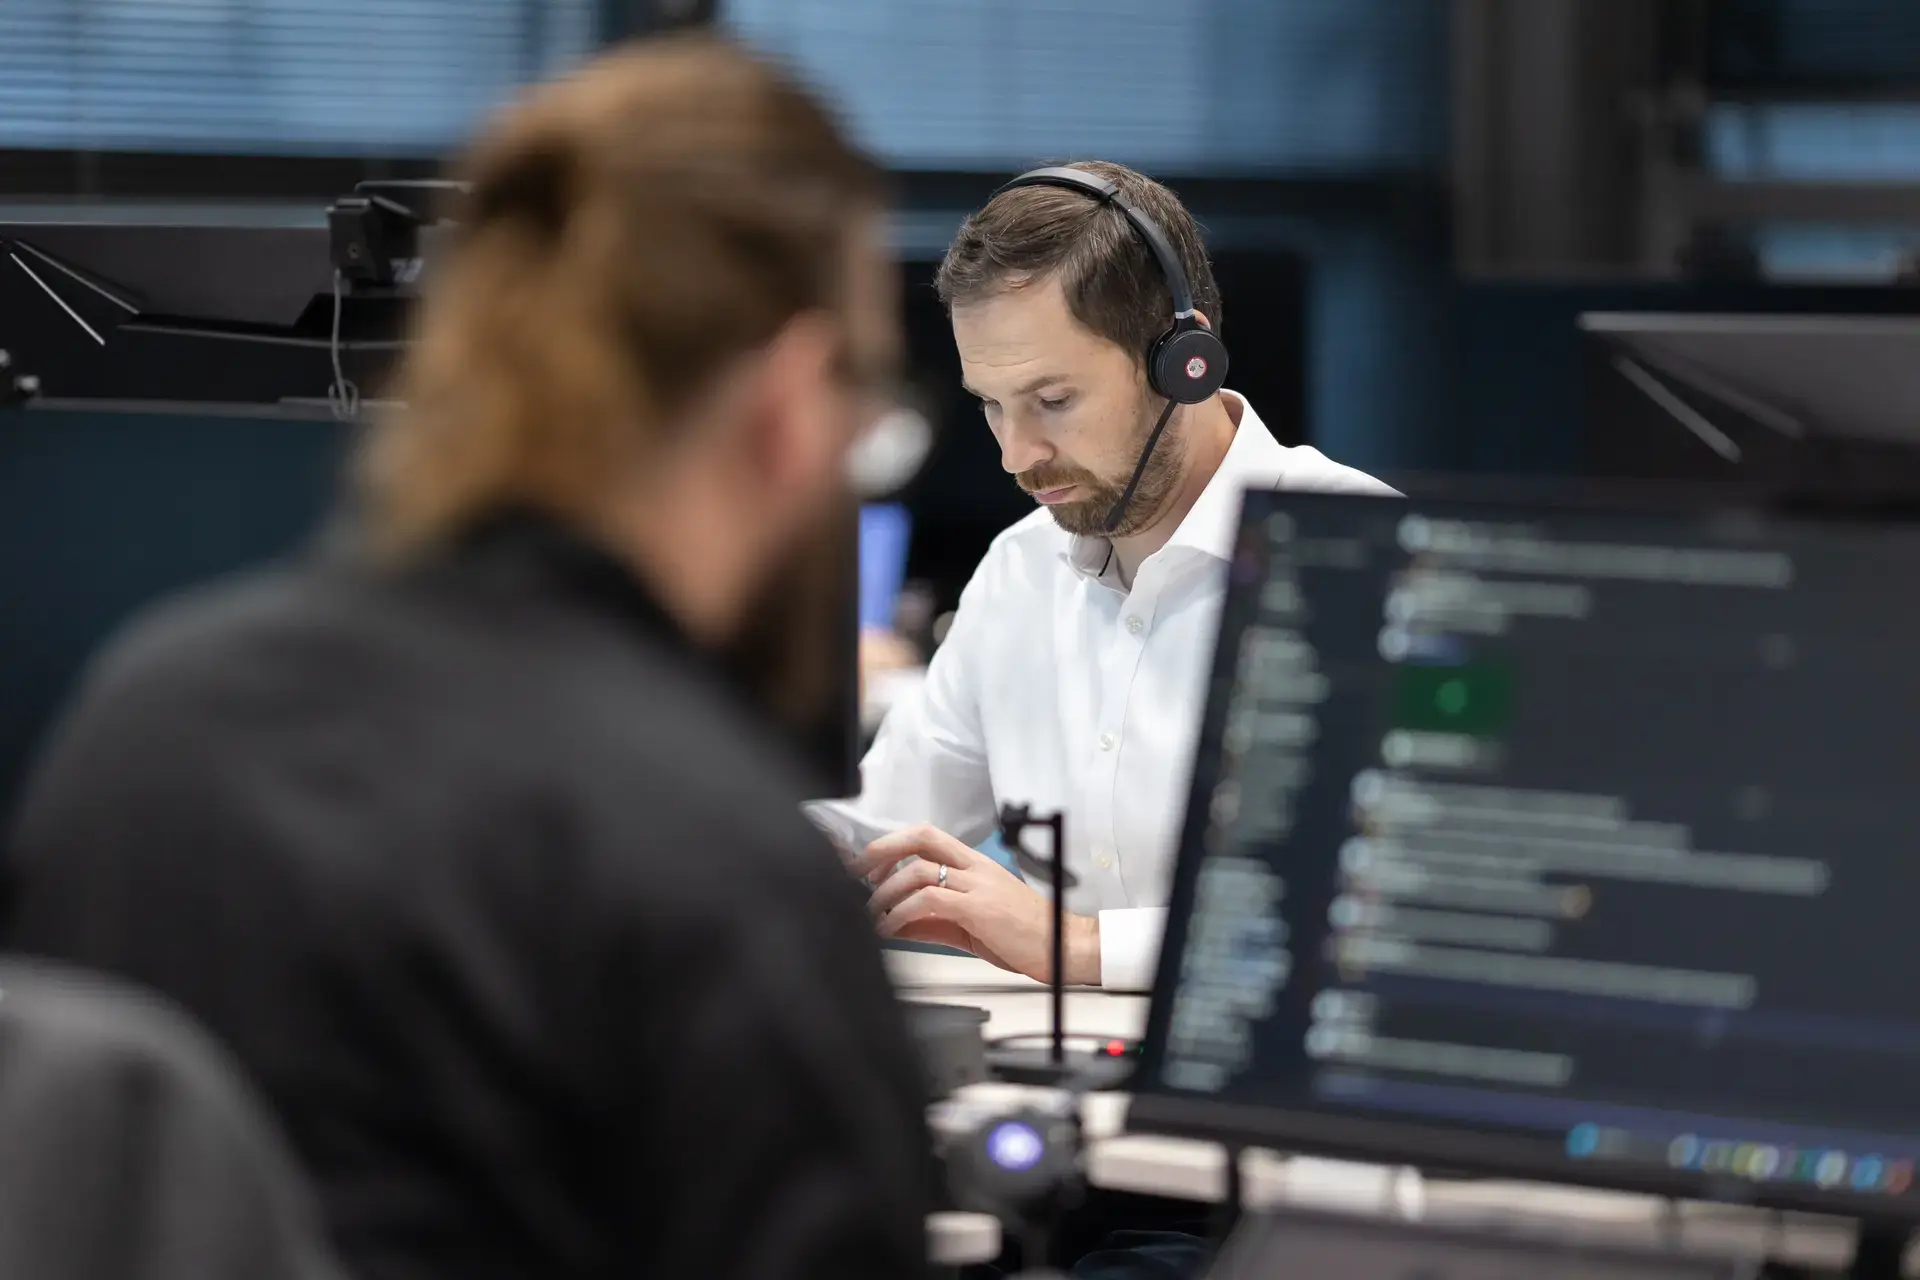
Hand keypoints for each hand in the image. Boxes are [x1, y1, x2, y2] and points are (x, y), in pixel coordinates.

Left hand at [855, 825, 1100, 985]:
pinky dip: (901, 913)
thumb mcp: (972, 924)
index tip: (871, 867)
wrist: (1063, 948)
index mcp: (976, 865)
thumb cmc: (1025, 934)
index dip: (894, 845)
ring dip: (885, 892)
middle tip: (856, 872)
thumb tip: (897, 923)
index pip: (928, 837)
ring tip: (870, 914)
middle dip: (883, 850)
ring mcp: (978, 886)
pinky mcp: (979, 909)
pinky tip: (889, 928)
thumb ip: (934, 921)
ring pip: (919, 871)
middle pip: (922, 837)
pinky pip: (930, 901)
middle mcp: (976, 868)